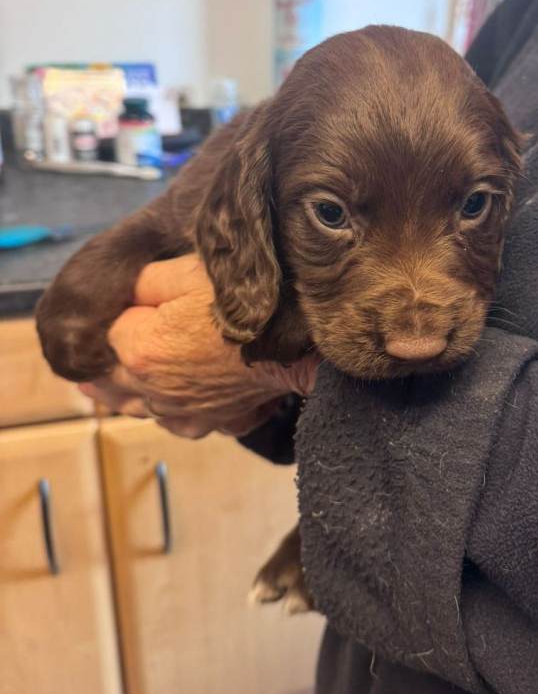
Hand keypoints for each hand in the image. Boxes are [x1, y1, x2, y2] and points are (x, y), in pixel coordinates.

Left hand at [79, 254, 317, 438]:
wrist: (298, 343)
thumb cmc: (247, 304)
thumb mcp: (187, 272)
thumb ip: (143, 280)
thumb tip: (125, 291)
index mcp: (140, 349)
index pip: (107, 333)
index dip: (120, 313)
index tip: (135, 302)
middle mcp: (152, 388)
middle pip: (109, 378)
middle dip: (99, 364)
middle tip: (83, 364)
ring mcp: (180, 410)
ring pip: (135, 405)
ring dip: (120, 394)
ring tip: (103, 387)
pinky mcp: (208, 421)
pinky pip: (174, 421)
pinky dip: (165, 411)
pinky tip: (164, 403)